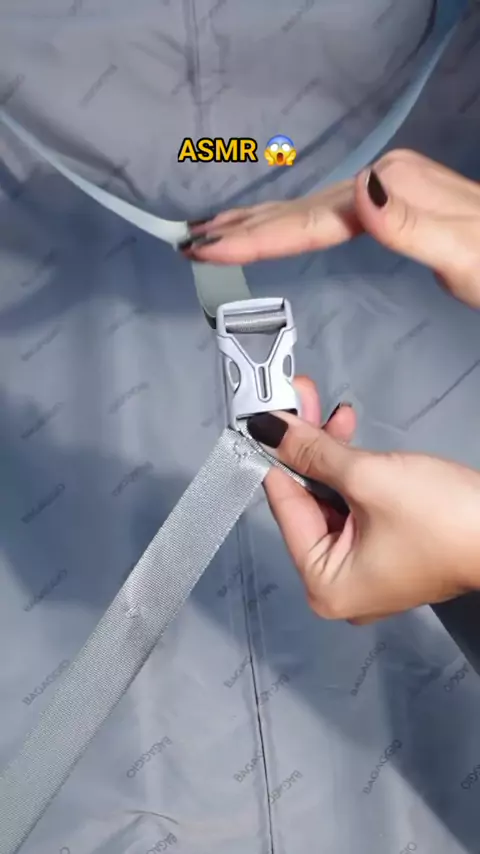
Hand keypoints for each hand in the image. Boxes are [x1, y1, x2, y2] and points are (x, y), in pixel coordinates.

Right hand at [182, 149, 479, 308]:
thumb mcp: (465, 253)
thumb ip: (410, 226)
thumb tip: (357, 191)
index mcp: (390, 191)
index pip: (310, 222)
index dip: (256, 238)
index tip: (206, 248)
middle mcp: (380, 183)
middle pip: (297, 210)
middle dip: (240, 228)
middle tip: (187, 242)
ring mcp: (382, 190)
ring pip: (305, 209)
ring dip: (256, 221)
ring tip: (211, 231)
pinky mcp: (386, 203)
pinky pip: (323, 213)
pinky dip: (289, 221)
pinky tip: (277, 224)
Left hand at [247, 378, 479, 624]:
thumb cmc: (448, 522)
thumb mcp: (368, 477)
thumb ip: (312, 452)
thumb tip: (271, 432)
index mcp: (326, 584)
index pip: (284, 507)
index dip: (272, 455)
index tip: (261, 419)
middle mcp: (339, 583)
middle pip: (305, 500)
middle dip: (303, 446)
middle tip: (295, 403)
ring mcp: (365, 566)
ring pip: (328, 497)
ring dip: (327, 450)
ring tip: (322, 408)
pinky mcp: (386, 547)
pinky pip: (353, 504)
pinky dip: (349, 469)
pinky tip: (345, 433)